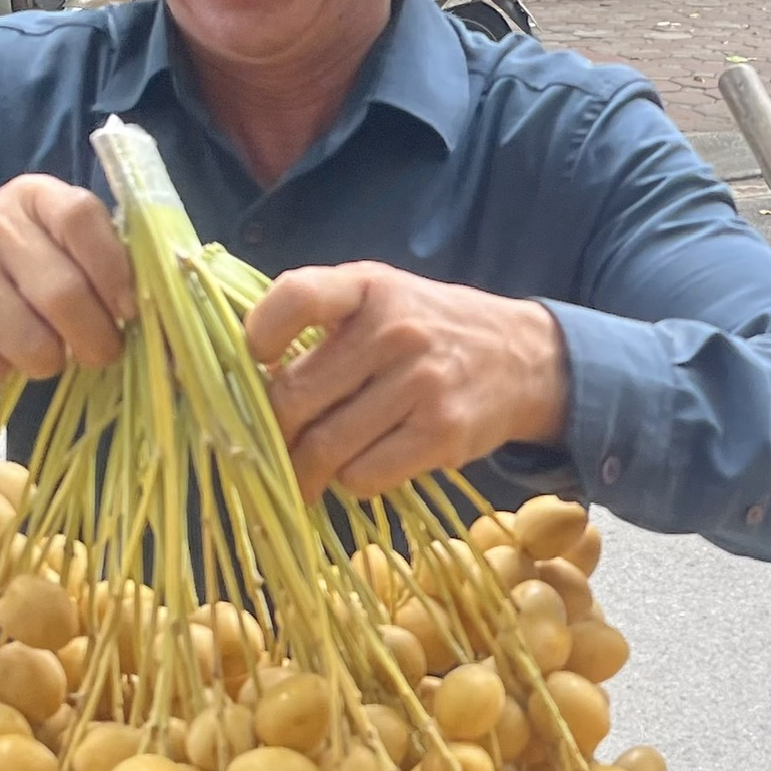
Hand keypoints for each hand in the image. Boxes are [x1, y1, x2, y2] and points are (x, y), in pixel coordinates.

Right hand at [0, 175, 134, 380]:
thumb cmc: (7, 262)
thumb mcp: (50, 241)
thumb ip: (101, 263)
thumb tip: (167, 322)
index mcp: (35, 197)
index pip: (83, 220)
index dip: (115, 274)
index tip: (128, 312)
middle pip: (65, 295)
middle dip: (96, 341)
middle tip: (98, 353)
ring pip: (30, 343)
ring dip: (47, 362)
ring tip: (38, 347)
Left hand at [244, 263, 568, 502]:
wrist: (523, 359)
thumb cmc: (432, 330)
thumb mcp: (383, 298)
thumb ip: (322, 322)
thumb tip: (247, 380)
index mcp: (368, 287)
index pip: (295, 297)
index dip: (258, 335)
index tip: (255, 363)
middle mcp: (394, 330)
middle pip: (295, 398)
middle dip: (271, 434)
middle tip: (265, 449)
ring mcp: (421, 384)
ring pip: (326, 446)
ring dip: (305, 470)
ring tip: (304, 473)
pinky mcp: (441, 434)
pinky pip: (365, 475)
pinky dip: (350, 482)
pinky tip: (358, 469)